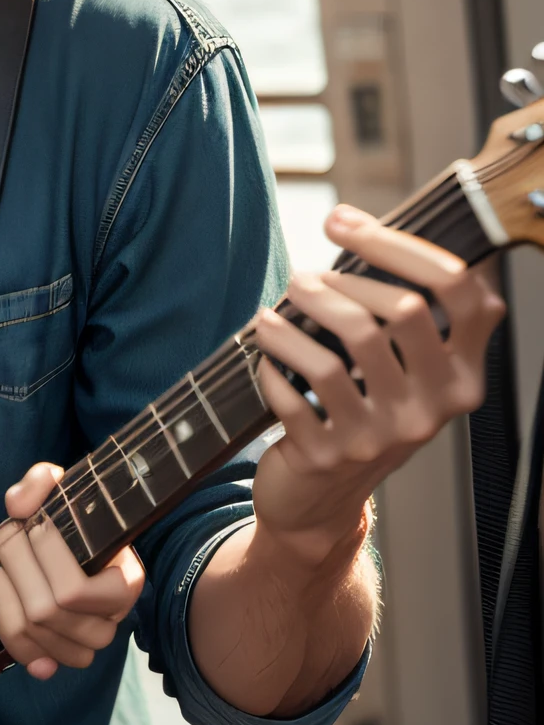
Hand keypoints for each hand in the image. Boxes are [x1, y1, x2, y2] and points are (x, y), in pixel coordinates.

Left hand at [0, 462, 144, 680]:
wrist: (72, 547)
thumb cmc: (72, 520)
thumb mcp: (62, 489)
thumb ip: (40, 481)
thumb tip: (18, 507)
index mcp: (126, 582)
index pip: (74, 591)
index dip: (45, 557)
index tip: (35, 524)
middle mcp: (112, 620)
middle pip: (47, 612)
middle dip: (15, 569)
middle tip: (8, 538)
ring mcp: (88, 643)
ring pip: (34, 633)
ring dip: (6, 594)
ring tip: (6, 566)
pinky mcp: (65, 655)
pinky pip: (31, 656)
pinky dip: (11, 636)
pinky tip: (10, 612)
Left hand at [252, 203, 505, 558]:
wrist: (320, 501)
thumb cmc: (358, 413)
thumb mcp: (399, 371)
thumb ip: (398, 309)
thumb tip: (351, 222)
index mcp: (461, 376)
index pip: (460, 289)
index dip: (401, 244)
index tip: (344, 222)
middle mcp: (434, 408)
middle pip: (402, 311)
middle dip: (341, 280)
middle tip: (302, 278)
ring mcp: (383, 437)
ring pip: (341, 349)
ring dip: (299, 316)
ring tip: (273, 310)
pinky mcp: (330, 456)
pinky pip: (294, 391)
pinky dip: (272, 364)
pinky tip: (263, 354)